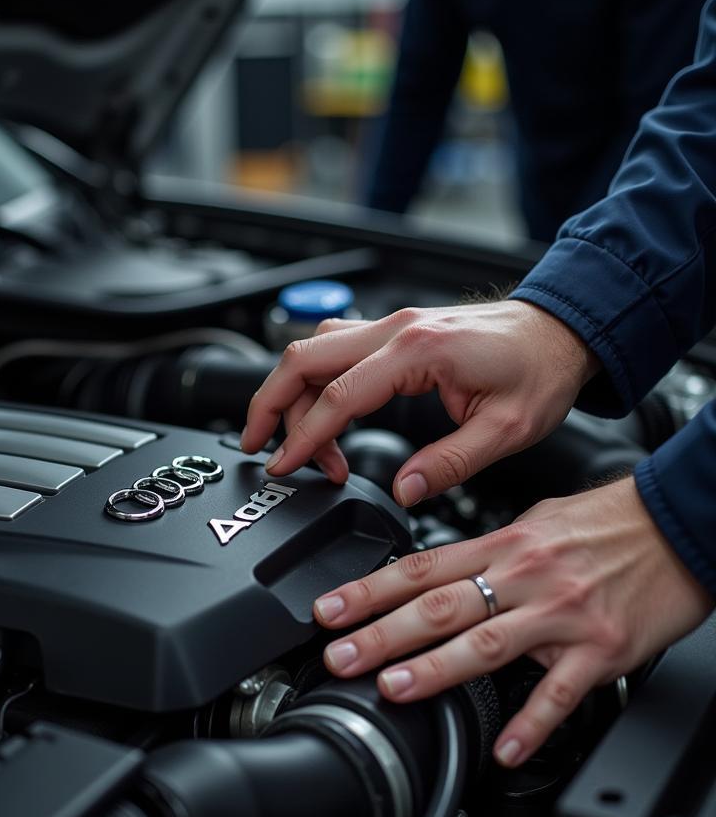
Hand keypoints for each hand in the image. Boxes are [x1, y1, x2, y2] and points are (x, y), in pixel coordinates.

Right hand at [240, 300, 598, 504]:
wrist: (561, 330)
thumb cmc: (540, 371)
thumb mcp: (506, 429)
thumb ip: (449, 463)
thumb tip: (404, 491)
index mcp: (417, 351)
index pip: (338, 396)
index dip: (304, 437)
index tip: (284, 468)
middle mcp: (394, 329)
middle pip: (303, 358)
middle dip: (268, 404)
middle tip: (256, 447)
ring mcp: (390, 325)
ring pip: (312, 350)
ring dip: (289, 392)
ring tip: (291, 442)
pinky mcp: (393, 332)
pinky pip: (334, 349)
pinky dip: (313, 380)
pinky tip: (320, 412)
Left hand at [311, 476, 713, 765]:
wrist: (680, 522)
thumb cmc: (607, 522)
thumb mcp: (534, 520)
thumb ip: (484, 551)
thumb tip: (436, 570)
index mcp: (503, 545)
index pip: (419, 569)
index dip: (368, 590)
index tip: (328, 610)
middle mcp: (525, 577)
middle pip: (439, 607)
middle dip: (381, 633)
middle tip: (338, 655)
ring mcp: (562, 614)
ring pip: (487, 644)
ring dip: (435, 669)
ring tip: (392, 688)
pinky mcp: (602, 648)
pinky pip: (560, 692)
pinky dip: (531, 723)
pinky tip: (505, 747)